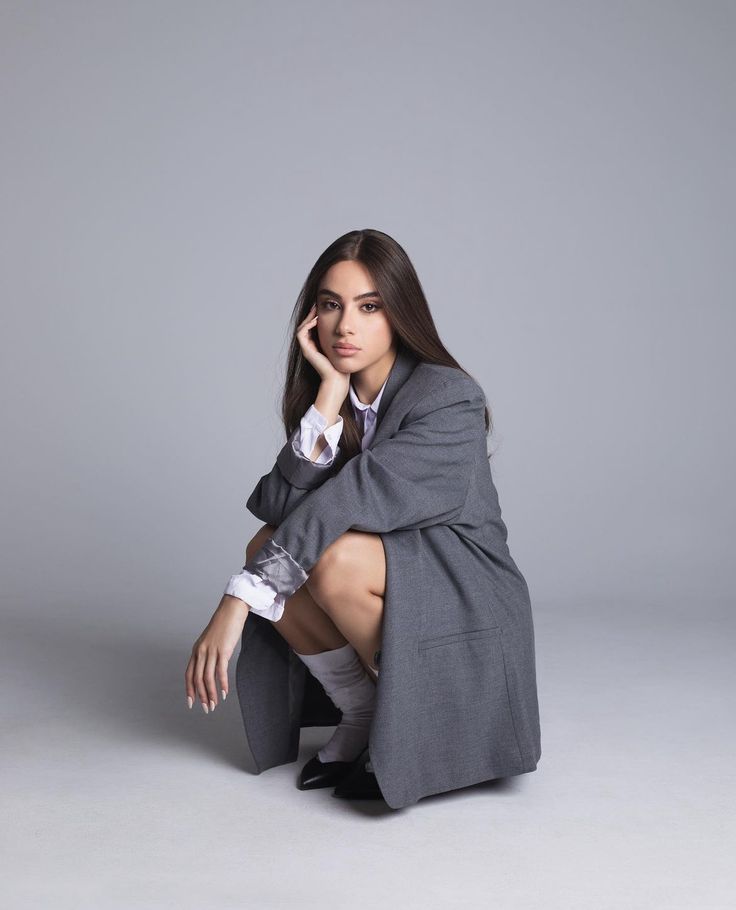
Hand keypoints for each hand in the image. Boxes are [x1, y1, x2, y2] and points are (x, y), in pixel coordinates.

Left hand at [185, 595, 249, 712]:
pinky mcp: (223, 651)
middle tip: (206, 708)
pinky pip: (220, 672)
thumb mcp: (211, 640)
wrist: (231, 610)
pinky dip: (222, 684)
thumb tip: (210, 666)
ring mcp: (211, 651)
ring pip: (207, 678)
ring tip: (215, 705)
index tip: (191, 702)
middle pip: (197, 679)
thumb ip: (208, 652)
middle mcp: (201, 652)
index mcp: (196, 650)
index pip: (189, 674)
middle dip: (201, 696)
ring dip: (211, 694)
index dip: (189, 690)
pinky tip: (225, 693)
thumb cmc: (223, 624)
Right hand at [296, 304, 349, 391]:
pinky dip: (307, 325)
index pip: (313, 326)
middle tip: (317, 303)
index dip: (316, 315)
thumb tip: (348, 326)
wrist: (338, 380)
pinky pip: (301, 333)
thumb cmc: (343, 366)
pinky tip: (316, 319)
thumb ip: (342, 338)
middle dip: (311, 313)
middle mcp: (310, 346)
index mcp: (317, 345)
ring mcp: (307, 349)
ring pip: (302, 327)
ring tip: (316, 309)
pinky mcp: (307, 351)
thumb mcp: (343, 348)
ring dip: (308, 317)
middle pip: (306, 325)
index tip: (324, 306)